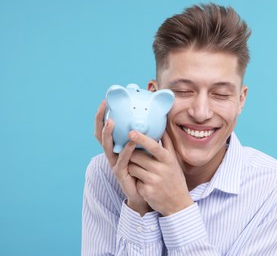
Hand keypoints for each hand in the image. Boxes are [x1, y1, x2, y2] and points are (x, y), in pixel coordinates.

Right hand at [94, 100, 149, 214]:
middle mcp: (113, 155)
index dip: (103, 116)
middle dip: (100, 121)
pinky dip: (127, 150)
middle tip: (103, 107)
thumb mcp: (146, 150)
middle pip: (101, 136)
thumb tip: (158, 118)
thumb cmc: (146, 170)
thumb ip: (146, 136)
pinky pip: (123, 160)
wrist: (147, 193)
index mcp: (117, 148)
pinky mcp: (121, 174)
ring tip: (111, 122)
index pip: (106, 129)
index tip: (105, 101)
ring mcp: (115, 164)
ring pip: (108, 147)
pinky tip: (132, 141)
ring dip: (108, 134)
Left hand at [128, 131, 193, 215]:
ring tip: (140, 170)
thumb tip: (162, 124)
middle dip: (132, 154)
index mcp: (168, 159)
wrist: (177, 203)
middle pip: (137, 156)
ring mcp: (153, 181)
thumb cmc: (174, 178)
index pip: (153, 146)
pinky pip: (134, 180)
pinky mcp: (146, 191)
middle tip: (133, 155)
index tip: (131, 132)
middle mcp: (161, 169)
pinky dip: (136, 180)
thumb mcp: (174, 160)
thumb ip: (167, 143)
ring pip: (132, 167)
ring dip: (132, 167)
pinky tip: (144, 183)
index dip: (141, 139)